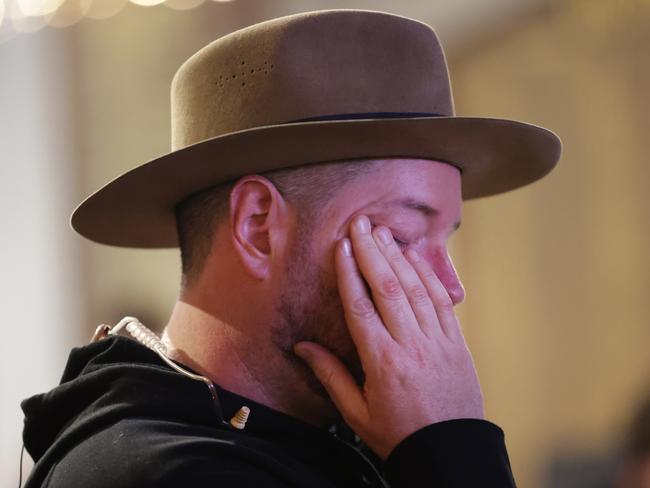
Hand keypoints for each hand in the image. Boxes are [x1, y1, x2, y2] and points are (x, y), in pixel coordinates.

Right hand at [294, 215, 483, 459]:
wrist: (450, 452)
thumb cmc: (399, 434)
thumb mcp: (356, 412)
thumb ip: (330, 375)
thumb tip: (302, 347)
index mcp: (383, 362)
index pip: (361, 307)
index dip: (349, 273)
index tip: (341, 246)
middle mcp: (411, 345)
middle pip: (388, 288)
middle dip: (372, 252)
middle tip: (361, 224)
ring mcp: (438, 341)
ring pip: (415, 289)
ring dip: (398, 257)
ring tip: (383, 233)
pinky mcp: (456, 342)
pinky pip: (442, 302)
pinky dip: (428, 276)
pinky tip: (415, 258)